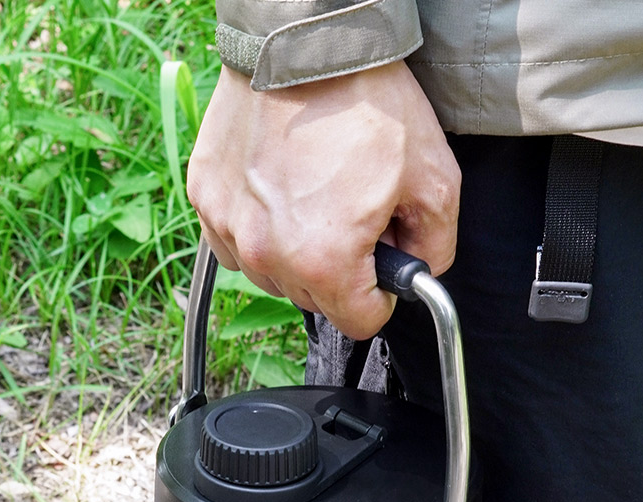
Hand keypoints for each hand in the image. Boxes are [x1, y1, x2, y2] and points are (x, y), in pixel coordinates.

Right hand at [186, 62, 460, 338]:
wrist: (306, 39)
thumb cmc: (367, 102)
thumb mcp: (435, 180)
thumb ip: (435, 249)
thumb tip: (418, 277)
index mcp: (323, 263)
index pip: (359, 322)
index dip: (381, 295)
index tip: (384, 260)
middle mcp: (267, 256)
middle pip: (315, 300)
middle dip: (341, 269)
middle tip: (355, 213)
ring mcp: (230, 228)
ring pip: (275, 275)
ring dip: (297, 252)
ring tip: (316, 194)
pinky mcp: (207, 199)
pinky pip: (238, 244)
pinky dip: (260, 229)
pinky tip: (280, 190)